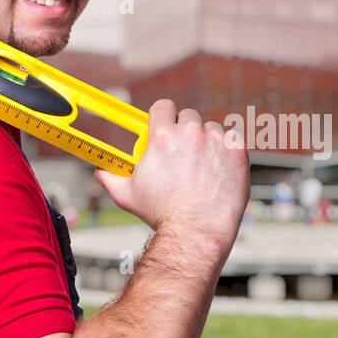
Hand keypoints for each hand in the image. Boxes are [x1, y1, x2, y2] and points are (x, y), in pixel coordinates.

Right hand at [93, 99, 250, 252]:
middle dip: (185, 130)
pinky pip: (232, 140)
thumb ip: (110, 177)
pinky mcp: (237, 152)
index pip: (164, 106)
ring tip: (203, 166)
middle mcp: (190, 133)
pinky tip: (219, 169)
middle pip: (189, 116)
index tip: (166, 127)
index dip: (164, 116)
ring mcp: (216, 141)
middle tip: (184, 153)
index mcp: (162, 136)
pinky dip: (227, 151)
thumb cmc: (162, 215)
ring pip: (211, 129)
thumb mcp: (127, 195)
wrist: (195, 231)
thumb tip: (99, 170)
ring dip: (208, 141)